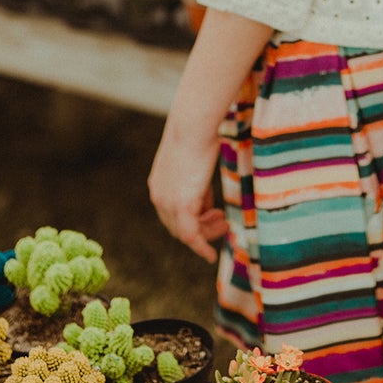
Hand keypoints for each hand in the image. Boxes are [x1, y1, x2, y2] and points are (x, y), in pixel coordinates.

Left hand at [148, 123, 227, 263]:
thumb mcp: (195, 162)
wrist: (191, 126)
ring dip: (207, 232)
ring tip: (224, 223)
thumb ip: (196, 181)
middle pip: (178, 226)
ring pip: (186, 232)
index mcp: (159, 186)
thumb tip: (206, 195)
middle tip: (222, 220)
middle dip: (201, 227)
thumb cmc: (197, 135)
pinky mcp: (181, 205)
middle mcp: (159, 197)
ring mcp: (168, 203)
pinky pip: (191, 235)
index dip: (194, 216)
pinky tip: (211, 256)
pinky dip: (201, 247)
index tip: (212, 212)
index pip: (173, 213)